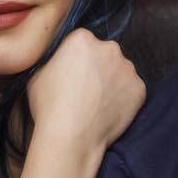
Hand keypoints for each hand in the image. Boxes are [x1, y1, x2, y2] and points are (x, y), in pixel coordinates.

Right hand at [26, 29, 144, 156]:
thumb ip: (54, 59)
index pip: (83, 42)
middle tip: (86, 89)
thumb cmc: (50, 107)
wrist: (72, 138)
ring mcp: (128, 68)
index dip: (77, 59)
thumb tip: (60, 60)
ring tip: (97, 102)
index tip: (73, 73)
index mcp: (82, 39)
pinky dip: (124, 97)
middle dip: (98, 66)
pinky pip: (132, 89)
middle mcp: (109, 48)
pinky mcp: (140, 88)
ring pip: (120, 70)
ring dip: (112, 81)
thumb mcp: (37, 73)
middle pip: (104, 53)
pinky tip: (109, 110)